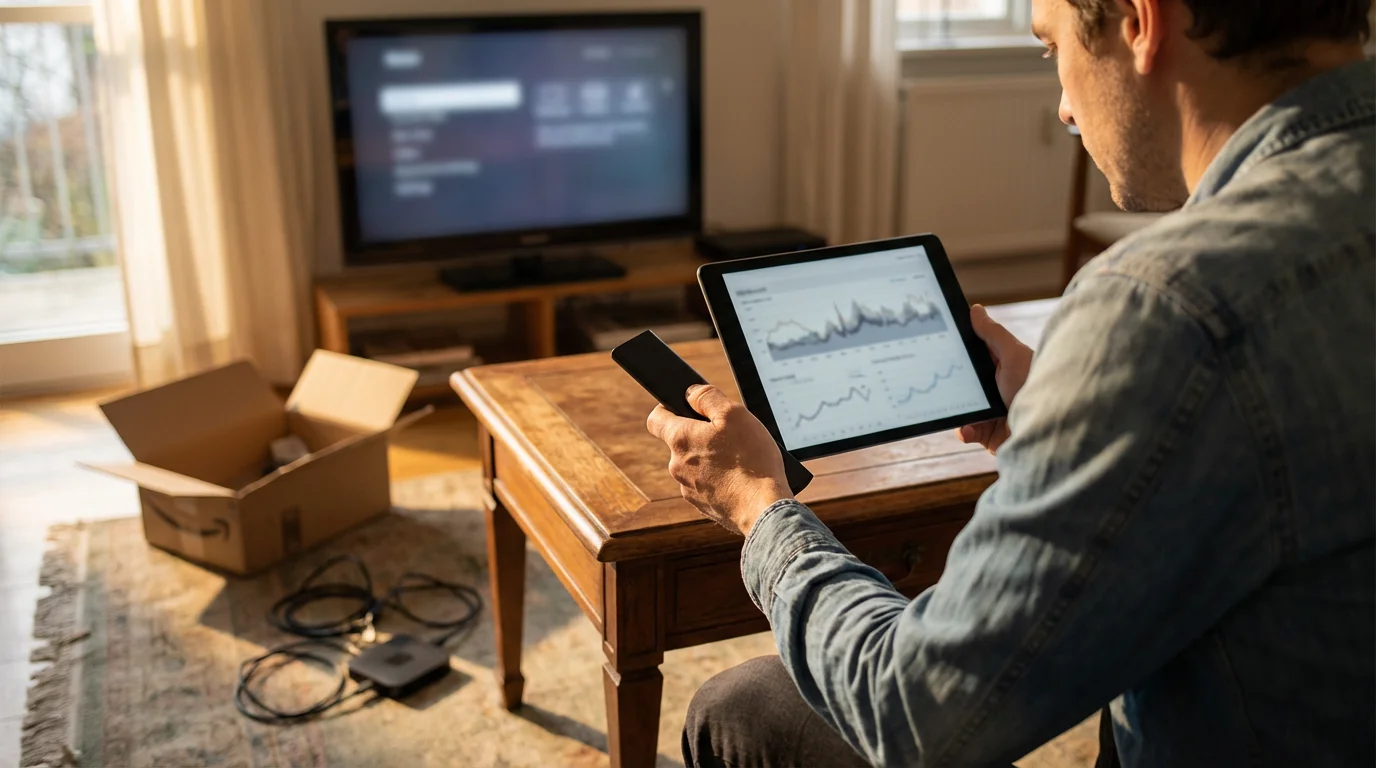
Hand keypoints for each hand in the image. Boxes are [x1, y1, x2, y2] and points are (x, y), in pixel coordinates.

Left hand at [646, 385, 793, 535]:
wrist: (764, 509)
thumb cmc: (751, 460)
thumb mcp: (734, 414)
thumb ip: (707, 397)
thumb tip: (690, 393)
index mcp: (680, 439)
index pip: (656, 418)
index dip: (668, 408)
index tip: (686, 408)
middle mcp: (677, 466)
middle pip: (682, 442)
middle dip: (701, 436)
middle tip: (729, 435)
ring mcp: (689, 489)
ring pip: (696, 465)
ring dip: (712, 459)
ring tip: (740, 460)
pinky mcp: (703, 506)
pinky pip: (707, 485)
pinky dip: (720, 480)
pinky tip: (740, 479)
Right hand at [955, 304, 1032, 454]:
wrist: (1046, 432)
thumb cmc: (1033, 388)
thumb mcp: (1013, 355)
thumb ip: (993, 334)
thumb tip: (975, 309)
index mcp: (1001, 366)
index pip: (974, 353)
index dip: (958, 349)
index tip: (940, 344)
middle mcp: (994, 387)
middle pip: (963, 381)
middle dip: (951, 382)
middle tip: (943, 381)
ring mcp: (990, 411)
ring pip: (960, 406)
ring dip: (957, 410)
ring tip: (963, 412)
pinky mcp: (987, 433)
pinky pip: (966, 430)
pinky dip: (965, 430)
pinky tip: (970, 428)